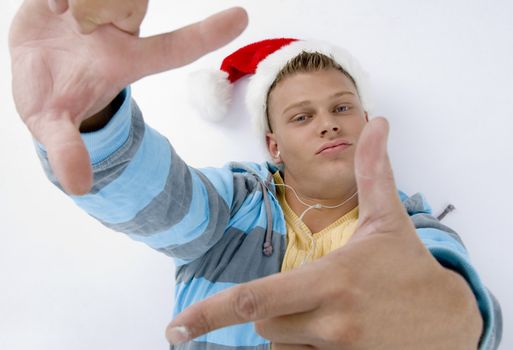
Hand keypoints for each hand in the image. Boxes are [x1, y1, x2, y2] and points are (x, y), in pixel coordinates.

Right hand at [9, 0, 247, 194]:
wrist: (29, 69)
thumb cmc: (53, 99)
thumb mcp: (55, 126)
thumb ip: (67, 151)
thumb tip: (80, 187)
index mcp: (127, 60)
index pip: (176, 48)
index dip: (207, 34)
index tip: (242, 17)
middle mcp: (119, 28)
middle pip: (135, 1)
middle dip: (112, 2)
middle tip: (80, 23)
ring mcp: (97, 6)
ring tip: (57, 15)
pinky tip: (49, 5)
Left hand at [165, 118, 482, 348]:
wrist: (450, 320)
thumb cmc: (411, 268)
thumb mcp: (389, 219)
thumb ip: (373, 171)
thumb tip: (378, 123)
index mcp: (332, 279)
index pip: (254, 299)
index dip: (208, 313)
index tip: (175, 327)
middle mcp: (331, 321)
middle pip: (262, 321)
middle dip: (267, 306)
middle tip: (301, 290)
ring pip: (279, 344)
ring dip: (287, 327)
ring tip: (327, 310)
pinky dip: (304, 346)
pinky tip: (336, 332)